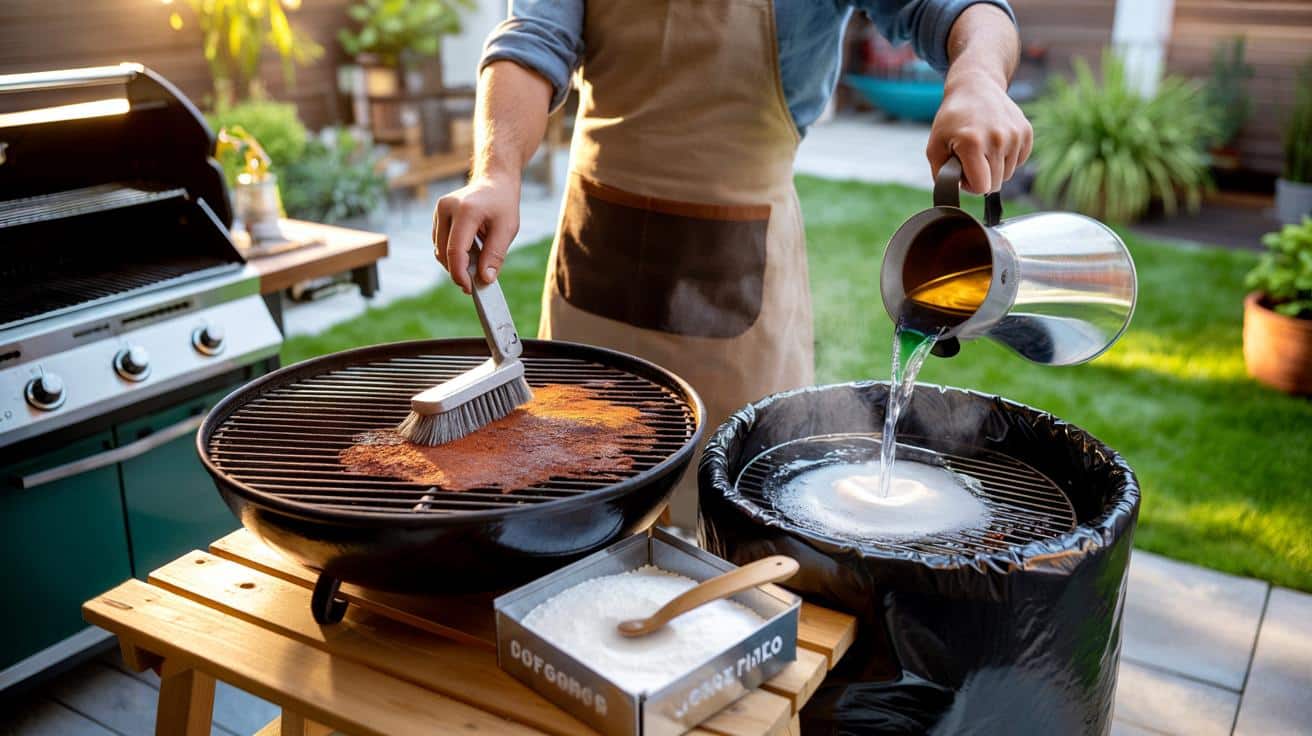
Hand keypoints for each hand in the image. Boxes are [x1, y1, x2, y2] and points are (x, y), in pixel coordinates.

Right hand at [432, 175, 520, 292]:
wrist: (494, 181)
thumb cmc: (503, 204)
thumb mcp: (508, 229)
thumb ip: (495, 254)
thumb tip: (485, 279)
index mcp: (466, 210)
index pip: (455, 250)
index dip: (460, 273)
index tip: (469, 288)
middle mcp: (447, 208)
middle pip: (444, 252)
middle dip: (457, 272)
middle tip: (474, 284)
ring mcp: (439, 210)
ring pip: (439, 250)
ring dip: (454, 264)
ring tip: (474, 267)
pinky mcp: (437, 215)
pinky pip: (440, 243)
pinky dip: (452, 254)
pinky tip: (468, 255)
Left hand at [927, 69, 1031, 194]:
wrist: (975, 86)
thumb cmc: (952, 118)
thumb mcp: (934, 145)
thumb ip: (941, 174)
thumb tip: (953, 192)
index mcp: (973, 143)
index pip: (982, 187)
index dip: (970, 185)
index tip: (963, 172)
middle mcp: (998, 138)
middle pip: (996, 184)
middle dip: (981, 177)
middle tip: (970, 158)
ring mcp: (1015, 134)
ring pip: (1008, 174)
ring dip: (994, 167)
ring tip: (982, 147)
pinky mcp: (1026, 131)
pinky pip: (1019, 161)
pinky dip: (1007, 158)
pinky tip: (995, 142)